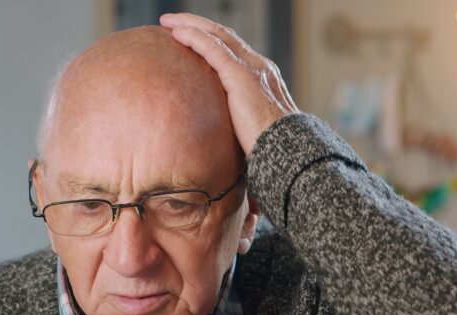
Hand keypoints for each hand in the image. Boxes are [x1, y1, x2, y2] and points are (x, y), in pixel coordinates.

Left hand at [160, 12, 298, 155]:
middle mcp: (259, 66)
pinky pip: (212, 48)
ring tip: (167, 21)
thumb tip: (218, 131)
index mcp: (263, 77)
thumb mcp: (253, 127)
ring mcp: (252, 68)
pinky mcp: (241, 75)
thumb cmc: (272, 148)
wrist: (288, 151)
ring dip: (190, 24)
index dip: (210, 39)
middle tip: (172, 22)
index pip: (233, 49)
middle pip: (224, 35)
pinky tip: (176, 33)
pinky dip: (194, 37)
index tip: (188, 37)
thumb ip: (238, 119)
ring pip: (217, 35)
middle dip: (198, 25)